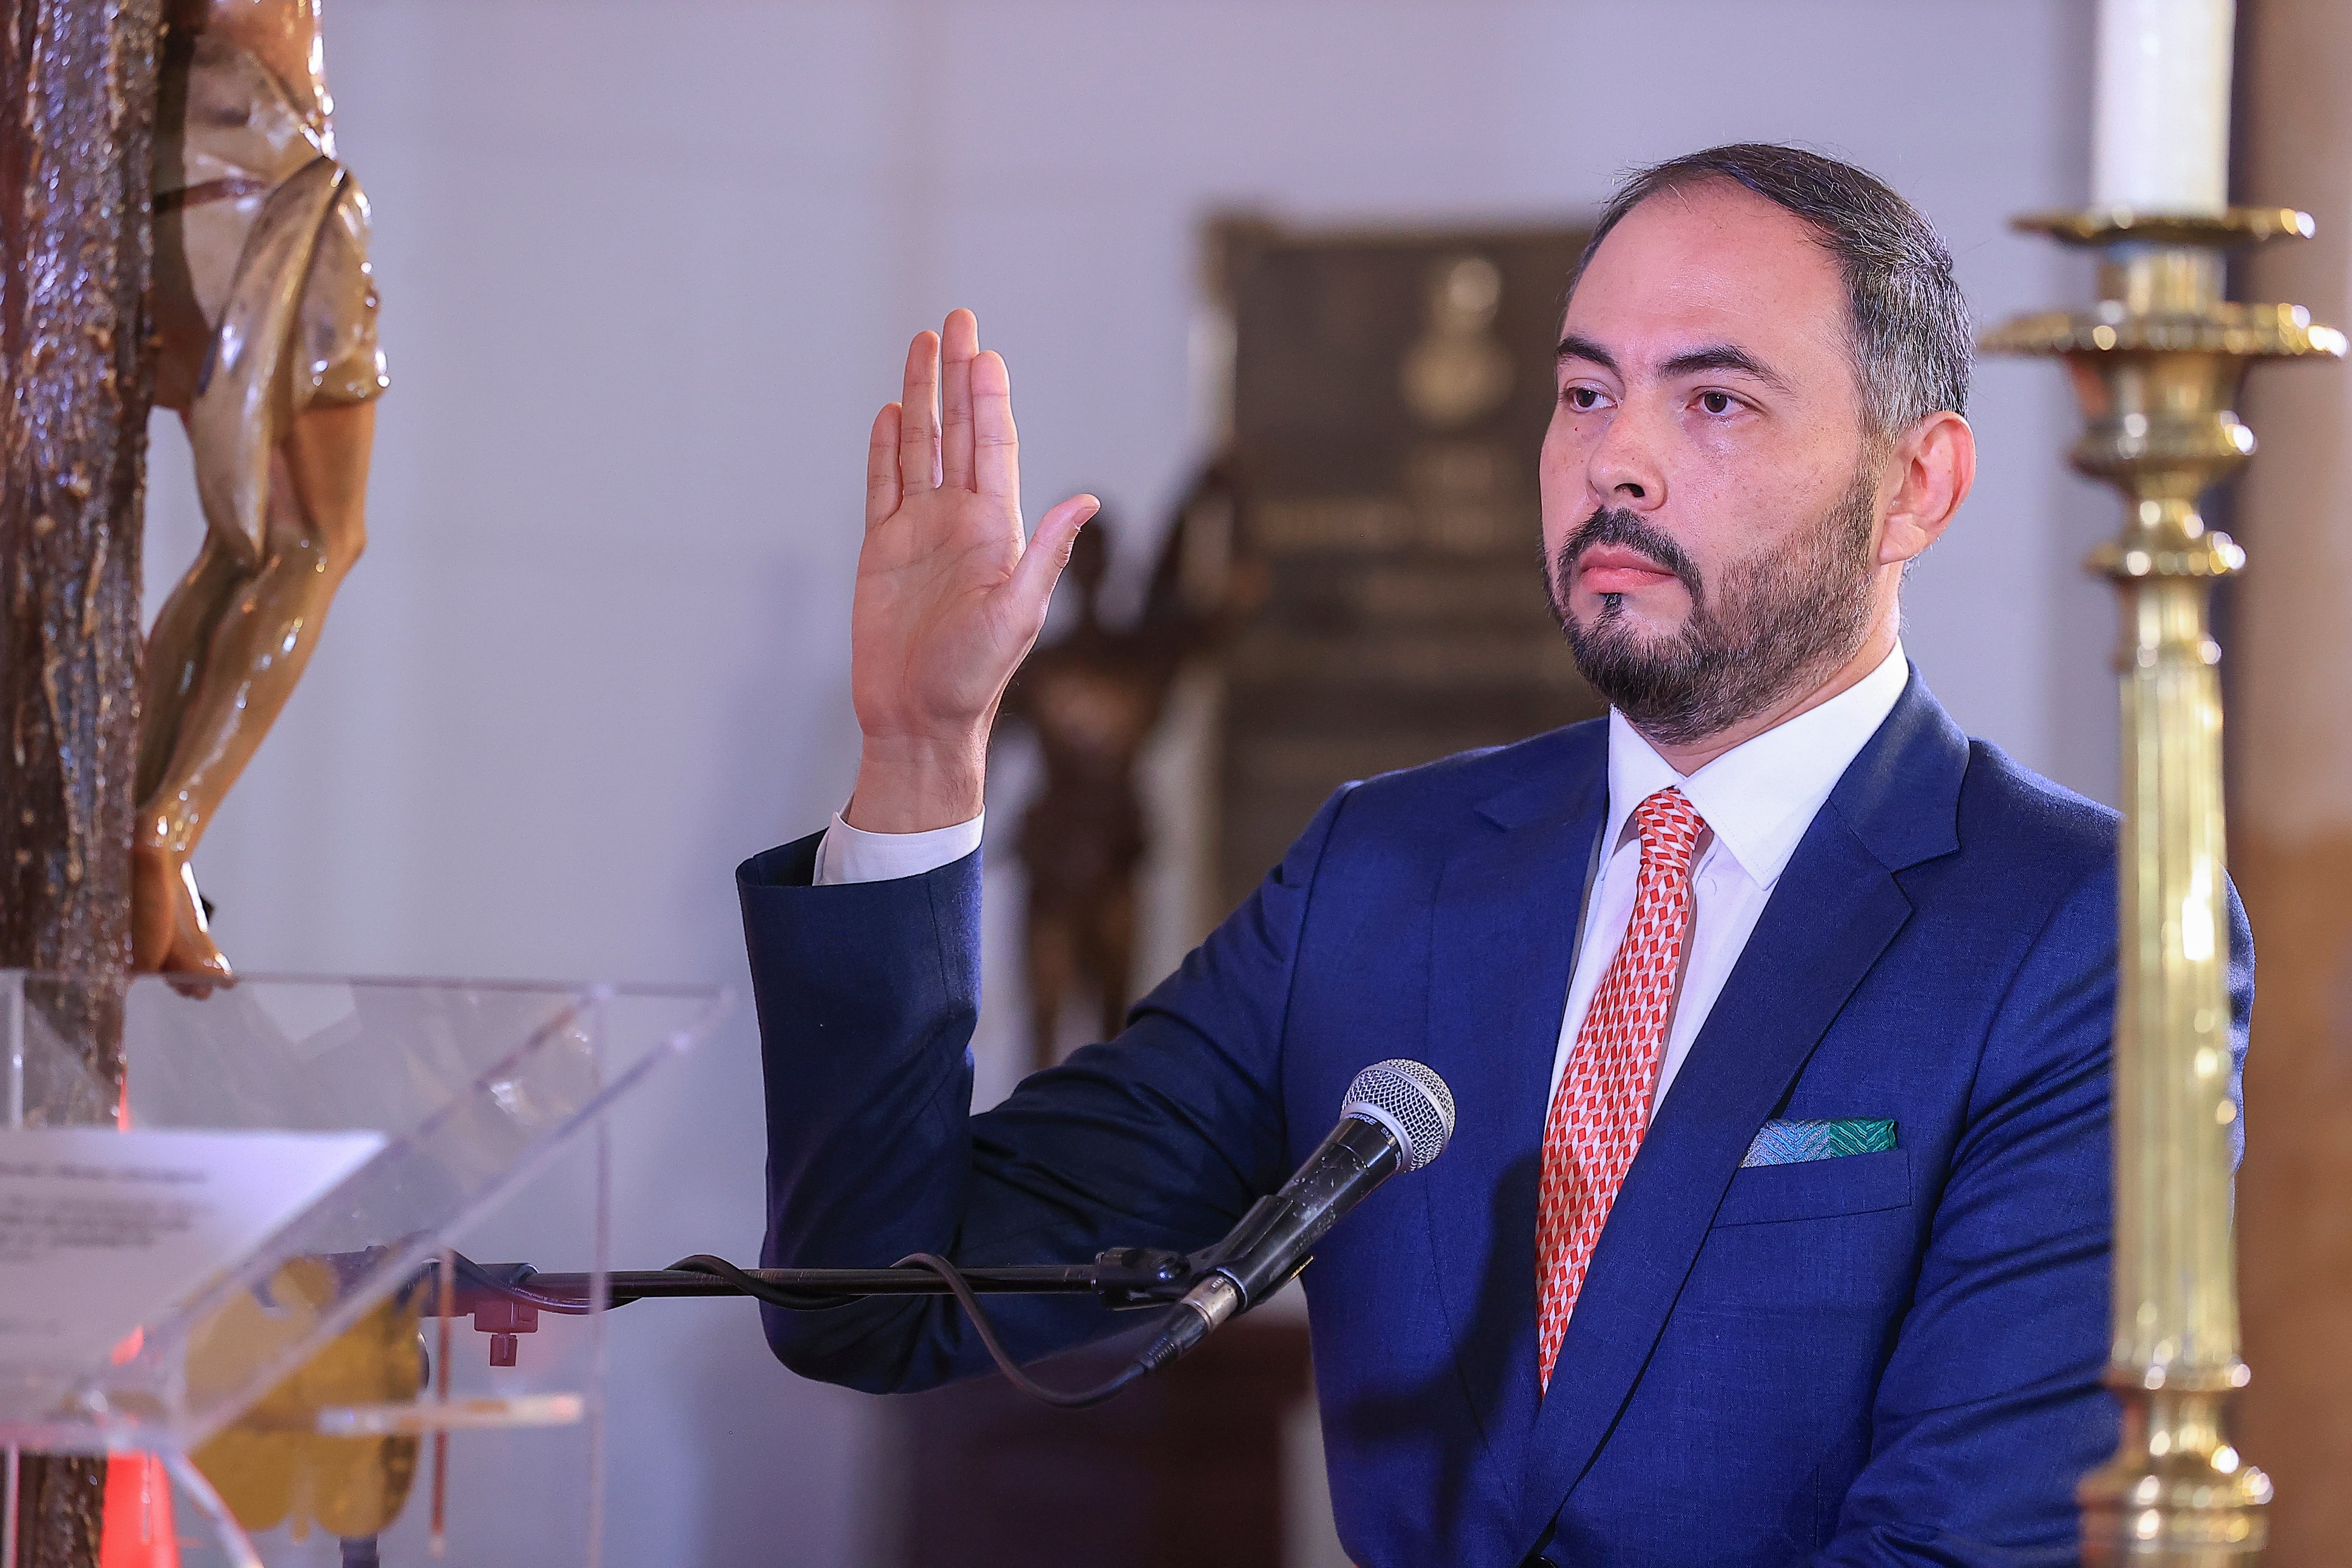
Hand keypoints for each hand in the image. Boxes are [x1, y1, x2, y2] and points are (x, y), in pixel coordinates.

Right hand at [844, 310, 1096, 832]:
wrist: (919, 719)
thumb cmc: (974, 678)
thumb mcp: (1018, 615)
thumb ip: (1046, 553)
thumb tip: (1086, 498)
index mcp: (996, 530)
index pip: (994, 448)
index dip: (989, 398)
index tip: (986, 352)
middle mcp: (959, 521)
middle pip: (958, 431)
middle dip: (956, 375)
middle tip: (956, 319)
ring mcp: (918, 533)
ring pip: (919, 447)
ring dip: (921, 396)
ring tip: (920, 345)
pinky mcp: (881, 551)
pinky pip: (883, 486)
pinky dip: (886, 448)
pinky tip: (891, 413)